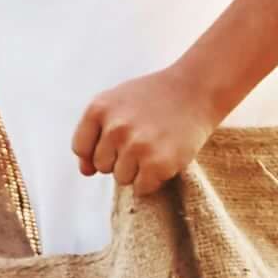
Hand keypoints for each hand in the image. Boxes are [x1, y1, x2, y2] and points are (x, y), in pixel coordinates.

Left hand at [73, 67, 219, 195]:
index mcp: (98, 109)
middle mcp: (114, 128)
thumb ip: (94, 134)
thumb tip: (85, 172)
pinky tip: (165, 158)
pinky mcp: (158, 163)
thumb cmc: (154, 98)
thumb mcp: (116, 103)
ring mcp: (137, 146)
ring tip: (155, 146)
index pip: (81, 149)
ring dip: (138, 170)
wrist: (197, 89)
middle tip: (143, 138)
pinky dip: (153, 180)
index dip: (98, 148)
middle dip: (119, 158)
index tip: (118, 139)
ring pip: (121, 179)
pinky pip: (142, 188)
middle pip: (102, 166)